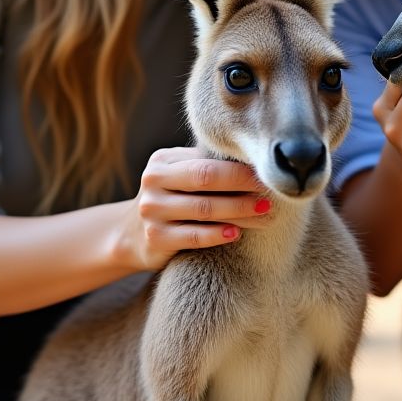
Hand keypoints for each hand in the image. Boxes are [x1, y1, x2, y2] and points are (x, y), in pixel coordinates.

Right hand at [124, 146, 273, 269]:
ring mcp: (151, 211)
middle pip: (206, 181)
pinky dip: (217, 234)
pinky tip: (236, 233)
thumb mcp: (181, 176)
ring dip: (239, 212)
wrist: (130, 234)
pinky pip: (193, 236)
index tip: (268, 176)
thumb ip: (208, 166)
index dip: (240, 170)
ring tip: (265, 215)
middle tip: (271, 197)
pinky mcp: (154, 239)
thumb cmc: (173, 198)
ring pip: (204, 209)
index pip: (208, 163)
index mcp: (163, 161)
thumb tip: (259, 164)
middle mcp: (154, 182)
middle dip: (243, 189)